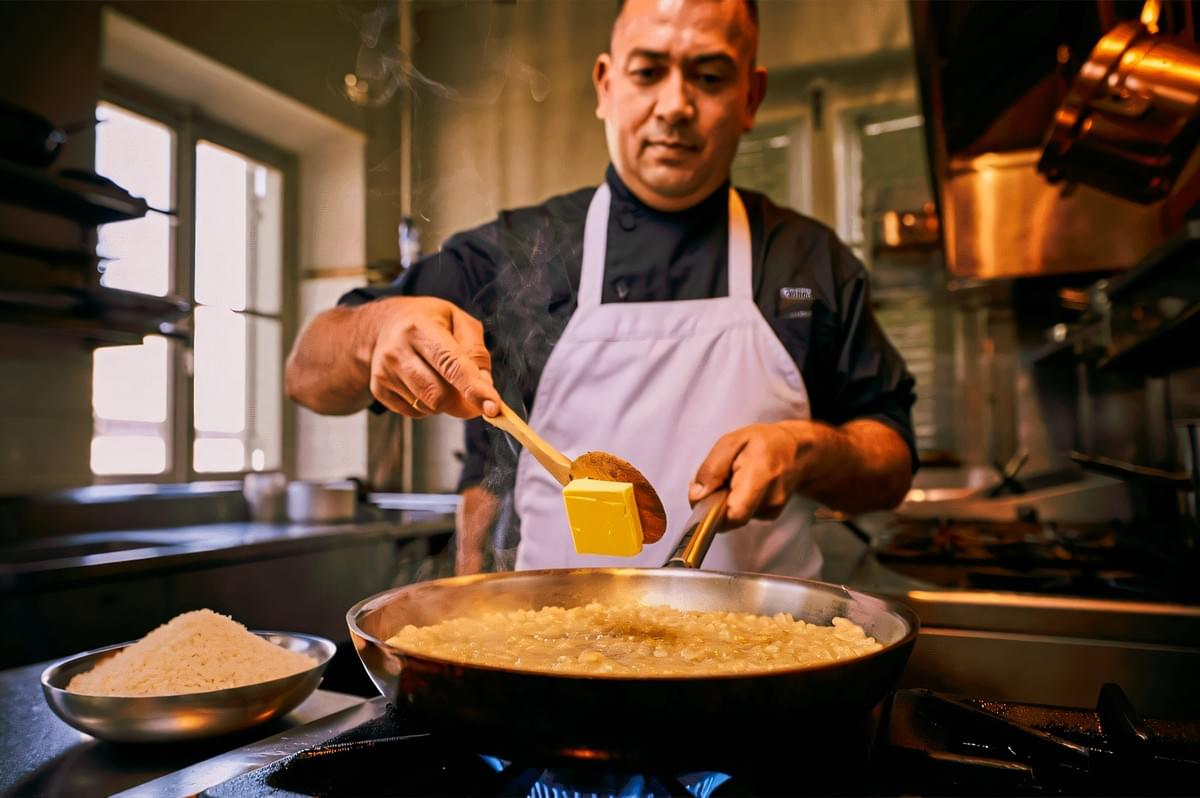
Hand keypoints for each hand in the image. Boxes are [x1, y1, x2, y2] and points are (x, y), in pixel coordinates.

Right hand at [365, 297, 500, 418]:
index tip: (493, 407)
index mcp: (419, 328)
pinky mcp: (379, 389)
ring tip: (441, 376)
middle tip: (474, 395)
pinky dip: (429, 405)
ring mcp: (384, 372)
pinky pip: (415, 412)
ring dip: (447, 402)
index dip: (474, 389)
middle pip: (439, 395)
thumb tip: (484, 386)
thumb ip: (477, 352)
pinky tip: (425, 382)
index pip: (451, 364)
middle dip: (464, 402)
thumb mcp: (458, 321)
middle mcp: (397, 351)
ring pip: (428, 407)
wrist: (385, 323)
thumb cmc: (429, 321)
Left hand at [688, 421, 839, 526]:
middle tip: (720, 478)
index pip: (735, 514)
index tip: (705, 494)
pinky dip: (736, 501)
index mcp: (761, 476)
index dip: (713, 512)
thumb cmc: (764, 442)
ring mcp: (772, 510)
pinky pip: (742, 514)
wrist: (797, 450)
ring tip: (735, 477)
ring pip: (734, 515)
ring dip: (726, 500)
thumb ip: (712, 468)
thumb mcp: (732, 442)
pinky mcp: (770, 515)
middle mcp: (771, 499)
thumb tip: (697, 496)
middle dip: (716, 501)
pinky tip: (744, 485)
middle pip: (730, 517)